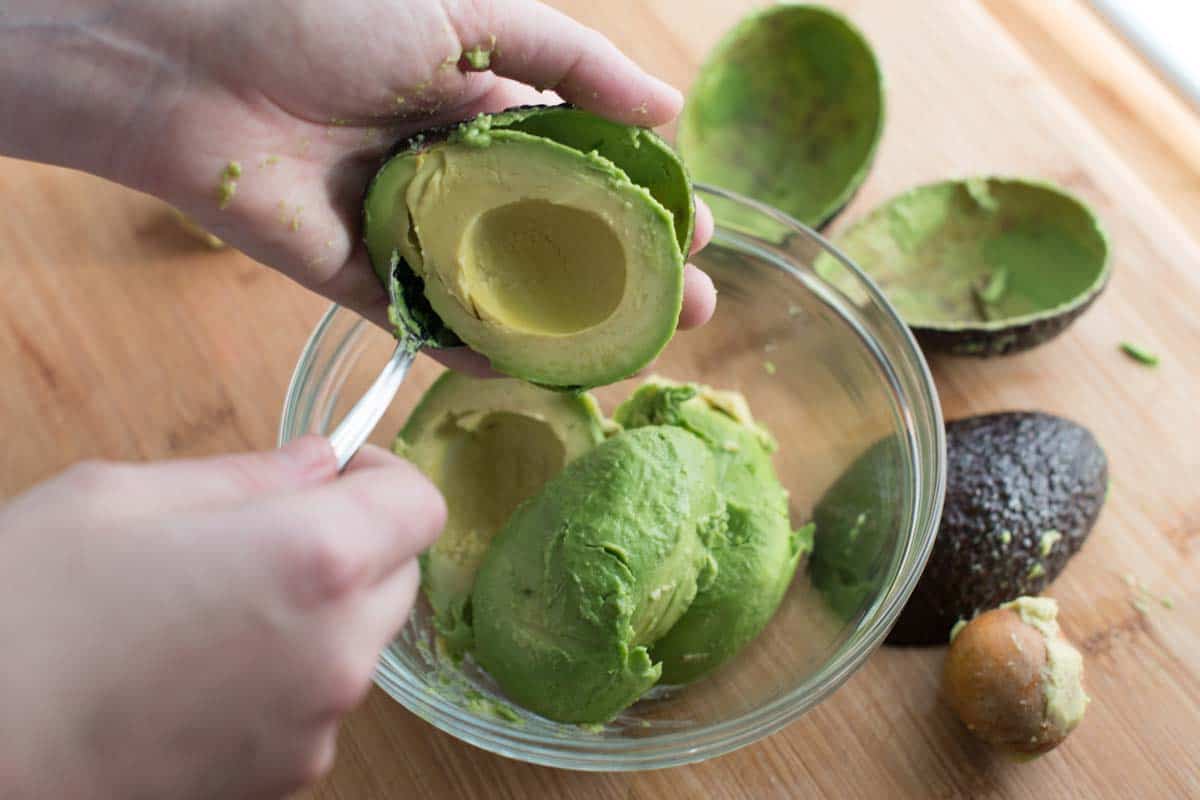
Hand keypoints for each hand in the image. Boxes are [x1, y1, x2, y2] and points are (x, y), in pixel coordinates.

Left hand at [0, 0, 715, 374]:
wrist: (191, 61)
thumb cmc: (325, 15)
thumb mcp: (465, 13)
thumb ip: (566, 58)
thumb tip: (664, 109)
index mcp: (480, 109)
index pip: (583, 167)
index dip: (641, 203)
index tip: (696, 234)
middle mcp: (453, 176)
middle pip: (555, 239)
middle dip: (624, 277)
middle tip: (685, 310)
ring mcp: (410, 233)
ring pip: (502, 289)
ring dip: (568, 323)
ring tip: (636, 348)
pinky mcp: (360, 280)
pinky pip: (428, 322)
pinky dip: (475, 348)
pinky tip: (533, 368)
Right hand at [0, 437, 444, 798]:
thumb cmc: (23, 616)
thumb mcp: (120, 500)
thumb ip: (246, 476)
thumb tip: (318, 463)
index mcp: (315, 562)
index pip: (421, 507)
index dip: (385, 480)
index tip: (338, 475)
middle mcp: (339, 652)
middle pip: (398, 577)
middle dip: (352, 544)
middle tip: (263, 535)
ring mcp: (316, 727)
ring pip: (359, 642)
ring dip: (319, 613)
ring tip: (215, 608)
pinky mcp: (285, 780)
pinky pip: (318, 703)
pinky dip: (288, 675)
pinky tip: (201, 670)